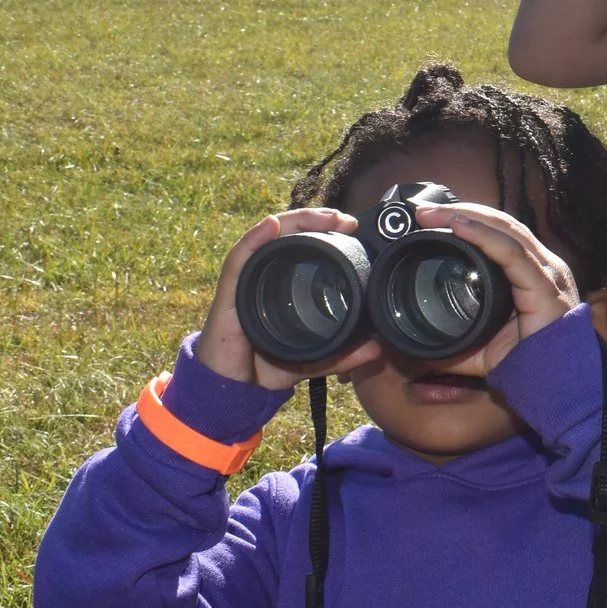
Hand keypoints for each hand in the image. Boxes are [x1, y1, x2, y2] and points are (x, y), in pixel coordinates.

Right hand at [198, 209, 387, 391]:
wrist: (232, 391)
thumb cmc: (263, 367)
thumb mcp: (312, 359)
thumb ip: (342, 354)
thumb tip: (377, 349)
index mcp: (281, 285)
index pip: (302, 245)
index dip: (324, 230)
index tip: (351, 225)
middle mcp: (263, 277)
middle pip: (286, 234)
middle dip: (314, 219)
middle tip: (342, 218)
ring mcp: (245, 283)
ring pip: (267, 239)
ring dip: (293, 222)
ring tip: (319, 216)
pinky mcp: (229, 295)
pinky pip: (239, 261)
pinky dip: (253, 240)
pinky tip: (270, 226)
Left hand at [409, 201, 580, 371]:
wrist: (553, 386)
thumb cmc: (524, 364)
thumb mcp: (477, 348)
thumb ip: (450, 340)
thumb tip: (411, 342)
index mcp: (528, 273)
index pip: (498, 234)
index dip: (465, 220)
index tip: (428, 219)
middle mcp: (541, 266)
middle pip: (500, 224)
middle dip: (460, 211)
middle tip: (423, 211)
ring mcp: (546, 272)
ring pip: (506, 230)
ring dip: (466, 217)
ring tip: (433, 214)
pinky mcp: (545, 285)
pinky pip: (513, 254)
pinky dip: (484, 237)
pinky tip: (459, 226)